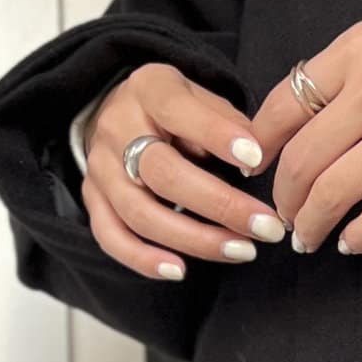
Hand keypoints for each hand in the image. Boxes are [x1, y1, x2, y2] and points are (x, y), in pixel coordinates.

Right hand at [81, 63, 285, 279]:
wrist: (120, 114)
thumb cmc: (179, 113)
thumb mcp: (204, 99)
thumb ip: (227, 123)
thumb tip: (257, 159)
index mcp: (149, 90)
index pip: (178, 110)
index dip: (217, 135)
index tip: (255, 159)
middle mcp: (117, 128)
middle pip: (163, 173)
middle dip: (220, 205)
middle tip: (268, 227)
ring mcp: (101, 168)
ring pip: (140, 212)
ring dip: (195, 240)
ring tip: (243, 251)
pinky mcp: (93, 200)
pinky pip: (111, 236)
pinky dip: (142, 259)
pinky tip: (180, 271)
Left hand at [246, 1, 361, 255]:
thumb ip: (343, 70)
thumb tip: (300, 115)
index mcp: (353, 54)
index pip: (284, 105)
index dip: (259, 143)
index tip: (252, 164)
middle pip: (303, 158)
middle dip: (283, 196)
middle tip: (280, 215)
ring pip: (334, 191)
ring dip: (311, 222)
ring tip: (305, 237)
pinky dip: (360, 234)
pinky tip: (349, 243)